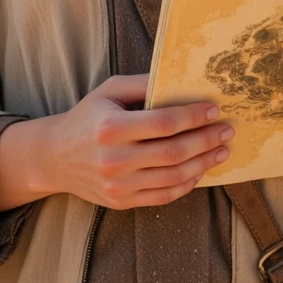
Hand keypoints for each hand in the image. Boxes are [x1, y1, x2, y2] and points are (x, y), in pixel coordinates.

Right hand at [0, 74, 233, 213]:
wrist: (56, 158)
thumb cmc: (88, 117)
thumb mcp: (109, 91)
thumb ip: (143, 84)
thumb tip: (183, 80)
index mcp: (110, 127)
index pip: (163, 123)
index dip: (193, 117)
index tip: (214, 109)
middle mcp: (113, 159)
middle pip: (173, 152)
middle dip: (206, 140)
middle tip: (227, 130)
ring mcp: (117, 185)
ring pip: (173, 178)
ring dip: (203, 163)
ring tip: (221, 150)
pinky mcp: (121, 202)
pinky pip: (163, 196)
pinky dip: (187, 184)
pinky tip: (200, 170)